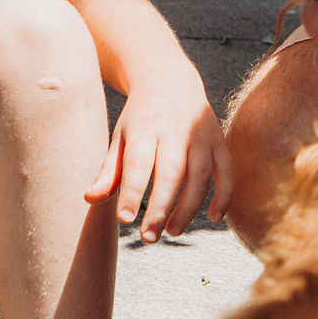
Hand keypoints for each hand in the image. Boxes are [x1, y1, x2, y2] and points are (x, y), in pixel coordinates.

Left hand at [86, 77, 229, 241]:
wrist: (170, 81)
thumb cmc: (140, 119)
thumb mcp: (120, 137)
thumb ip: (108, 171)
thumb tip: (90, 199)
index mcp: (145, 128)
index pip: (139, 163)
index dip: (133, 192)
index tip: (124, 219)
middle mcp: (175, 130)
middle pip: (172, 173)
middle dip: (161, 208)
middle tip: (148, 237)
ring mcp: (201, 135)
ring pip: (200, 175)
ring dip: (188, 207)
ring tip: (172, 232)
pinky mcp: (219, 141)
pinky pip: (227, 171)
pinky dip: (225, 195)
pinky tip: (214, 217)